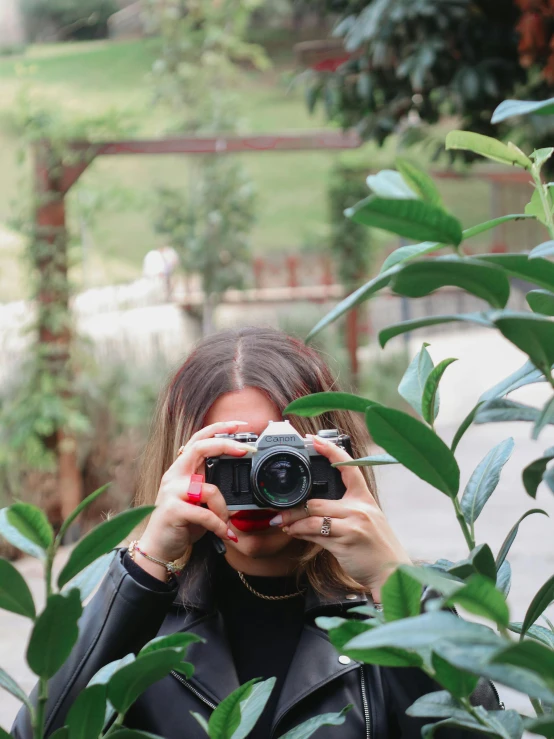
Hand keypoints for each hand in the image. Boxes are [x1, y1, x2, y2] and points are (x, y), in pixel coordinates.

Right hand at [137, 421, 254, 577]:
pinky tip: (225, 534)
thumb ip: (208, 482)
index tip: (239, 424)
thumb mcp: (197, 499)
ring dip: (224, 509)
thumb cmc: (181, 522)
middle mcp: (175, 476)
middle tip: (246, 450)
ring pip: (210, 489)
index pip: (198, 439)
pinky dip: (219, 526)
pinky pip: (205, 515)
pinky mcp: (173, 510)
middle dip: (226, 445)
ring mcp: (172, 492)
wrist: (158, 547)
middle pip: (200, 448)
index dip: (218, 428)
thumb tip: (235, 469)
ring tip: (226, 523)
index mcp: (182, 469)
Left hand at [272, 434, 411, 596]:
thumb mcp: (366, 521)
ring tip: (281, 522)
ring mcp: (354, 524)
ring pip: (313, 516)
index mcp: (364, 499)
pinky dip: (300, 533)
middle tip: (277, 509)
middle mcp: (360, 508)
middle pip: (318, 500)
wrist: (393, 574)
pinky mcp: (346, 541)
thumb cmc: (377, 548)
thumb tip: (311, 510)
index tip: (315, 440)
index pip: (349, 467)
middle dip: (294, 506)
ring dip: (292, 521)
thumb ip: (344, 511)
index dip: (331, 451)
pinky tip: (293, 533)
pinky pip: (316, 534)